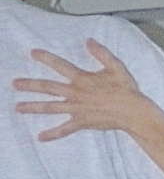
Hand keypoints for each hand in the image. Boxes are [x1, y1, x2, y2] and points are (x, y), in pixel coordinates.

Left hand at [15, 40, 148, 139]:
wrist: (133, 112)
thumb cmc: (126, 90)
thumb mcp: (116, 67)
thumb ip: (101, 53)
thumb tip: (89, 41)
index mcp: (82, 79)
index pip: (60, 66)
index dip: (46, 58)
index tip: (33, 53)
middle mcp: (75, 93)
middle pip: (47, 88)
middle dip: (29, 85)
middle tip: (14, 83)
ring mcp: (77, 109)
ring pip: (50, 107)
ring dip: (33, 107)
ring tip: (18, 107)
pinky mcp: (82, 122)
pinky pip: (64, 129)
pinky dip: (52, 134)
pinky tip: (40, 137)